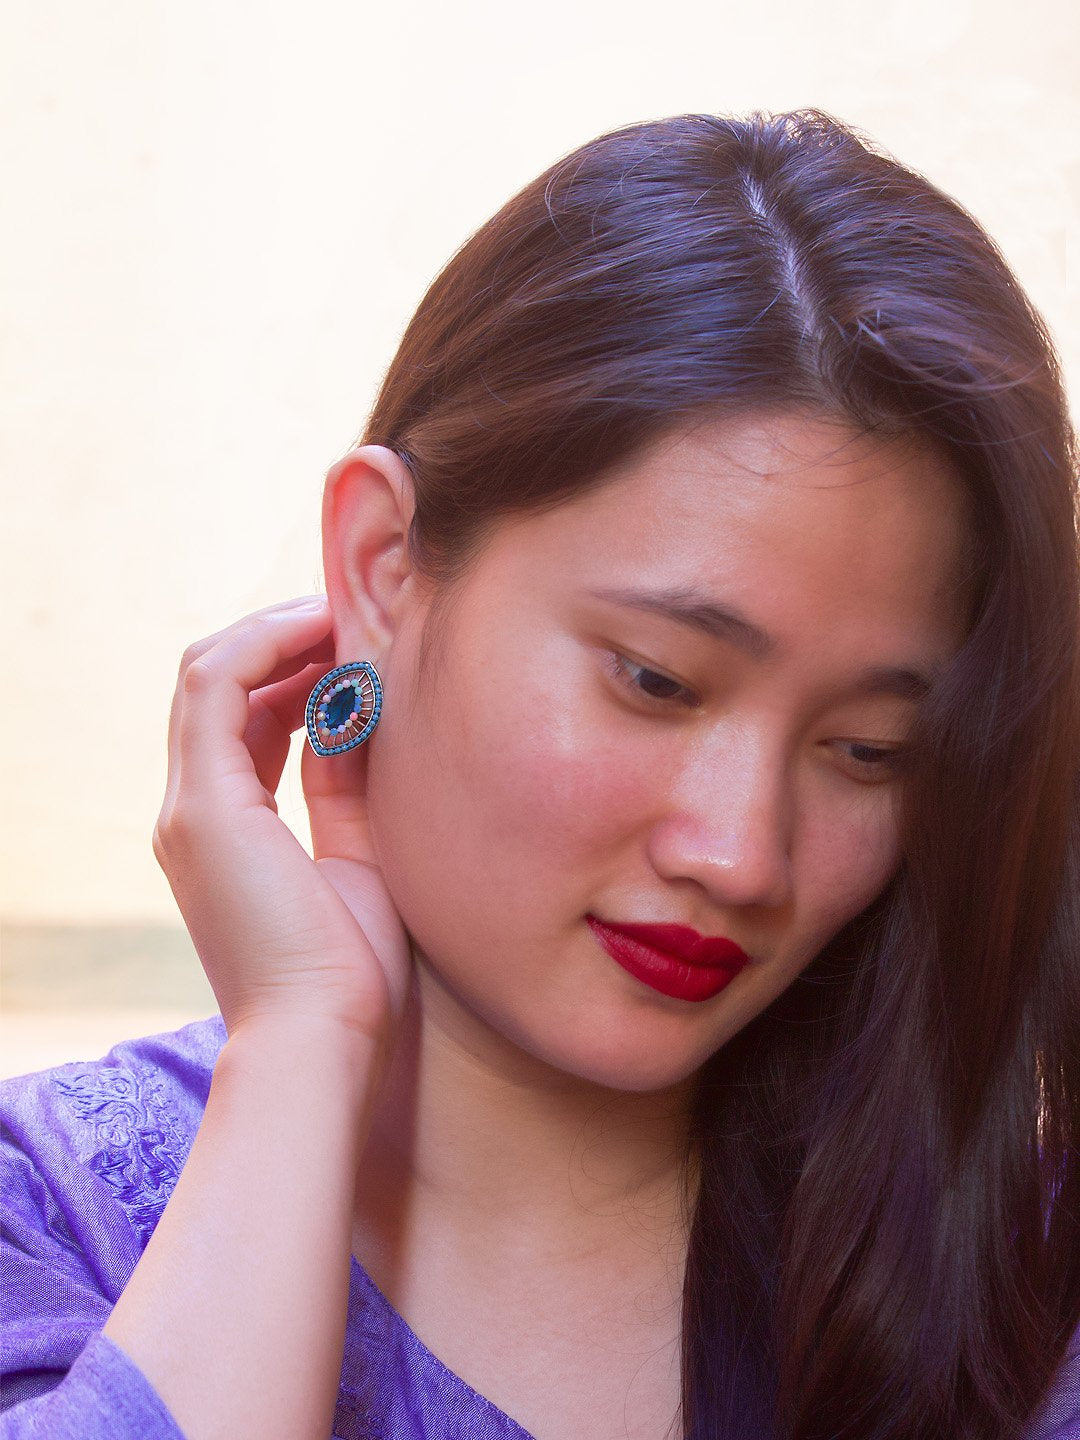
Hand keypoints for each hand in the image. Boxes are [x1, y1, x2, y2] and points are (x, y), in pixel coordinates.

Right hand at [153, 596, 412, 1053]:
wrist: (324, 1042)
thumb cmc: (355, 975)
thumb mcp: (361, 858)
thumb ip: (349, 787)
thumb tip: (364, 718)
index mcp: (229, 832)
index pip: (250, 719)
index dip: (301, 672)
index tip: (360, 648)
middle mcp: (196, 813)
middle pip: (222, 687)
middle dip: (286, 640)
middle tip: (353, 618)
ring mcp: (191, 808)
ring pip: (209, 674)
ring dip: (275, 631)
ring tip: (342, 615)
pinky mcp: (204, 806)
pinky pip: (217, 686)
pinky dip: (264, 643)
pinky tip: (325, 631)